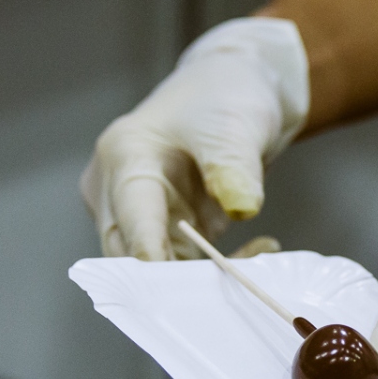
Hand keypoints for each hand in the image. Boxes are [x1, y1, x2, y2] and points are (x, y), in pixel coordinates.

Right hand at [80, 18, 308, 260]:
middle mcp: (117, 190)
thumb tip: (242, 209)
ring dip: (206, 275)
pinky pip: (183, 265)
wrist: (236, 92)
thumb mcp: (234, 126)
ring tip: (260, 254)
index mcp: (125, 157)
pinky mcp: (163, 230)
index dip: (151, 254)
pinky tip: (258, 248)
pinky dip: (217, 267)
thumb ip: (234, 166)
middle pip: (131, 255)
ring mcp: (138, 214)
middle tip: (232, 282)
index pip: (131, 216)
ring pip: (159, 268)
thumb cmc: (225, 97)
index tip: (173, 287)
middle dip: (178, 279)